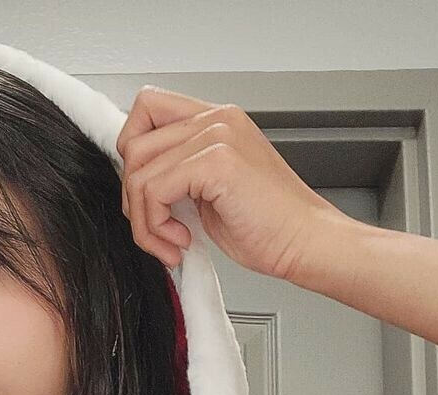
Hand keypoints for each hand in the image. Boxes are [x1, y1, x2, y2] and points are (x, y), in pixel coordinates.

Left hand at [116, 86, 346, 281]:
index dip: (131, 154)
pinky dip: (156, 227)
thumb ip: (179, 176)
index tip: (144, 196)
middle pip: (134, 142)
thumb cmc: (268, 226)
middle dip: (132, 198)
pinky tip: (183, 241)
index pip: (147, 110)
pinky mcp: (216, 162)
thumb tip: (138, 186)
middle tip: (155, 229)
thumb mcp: (211, 193)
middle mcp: (216, 119)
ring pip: (139, 173)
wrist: (305, 241)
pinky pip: (154, 191)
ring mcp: (217, 136)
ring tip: (171, 242)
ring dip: (145, 221)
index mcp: (216, 122)